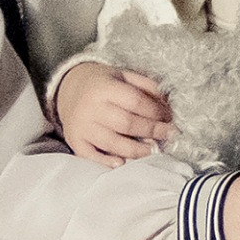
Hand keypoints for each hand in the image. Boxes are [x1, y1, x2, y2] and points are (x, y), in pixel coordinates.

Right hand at [57, 62, 174, 165]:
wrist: (69, 89)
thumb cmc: (105, 84)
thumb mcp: (125, 76)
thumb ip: (147, 86)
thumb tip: (168, 105)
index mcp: (104, 88)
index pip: (135, 101)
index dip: (156, 111)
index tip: (170, 118)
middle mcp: (90, 107)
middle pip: (126, 123)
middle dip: (152, 131)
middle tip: (169, 134)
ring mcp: (81, 126)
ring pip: (111, 142)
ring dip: (136, 150)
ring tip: (154, 150)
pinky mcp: (74, 141)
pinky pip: (90, 155)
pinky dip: (106, 161)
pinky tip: (122, 163)